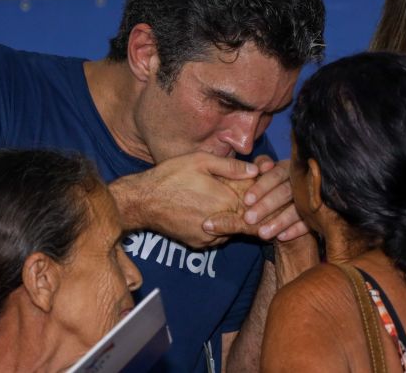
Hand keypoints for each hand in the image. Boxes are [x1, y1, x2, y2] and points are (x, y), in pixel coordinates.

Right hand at [109, 152, 258, 249]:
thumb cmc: (170, 176)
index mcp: (226, 200)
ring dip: (234, 219)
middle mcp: (222, 222)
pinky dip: (219, 227)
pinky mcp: (199, 244)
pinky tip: (208, 212)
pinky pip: (217, 237)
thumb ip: (230, 167)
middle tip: (245, 198)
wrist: (142, 201)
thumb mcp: (200, 161)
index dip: (262, 196)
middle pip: (247, 220)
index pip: (257, 203)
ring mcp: (210, 237)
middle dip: (251, 210)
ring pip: (233, 229)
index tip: (263, 190)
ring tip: (222, 203)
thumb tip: (256, 170)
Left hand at [203, 156, 309, 241]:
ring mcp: (308, 197)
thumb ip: (228, 214)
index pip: (273, 172)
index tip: (246, 200)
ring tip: (263, 233)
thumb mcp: (243, 209)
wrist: (285, 226)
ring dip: (280, 219)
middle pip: (284, 189)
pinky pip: (309, 221)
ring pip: (297, 206)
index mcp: (282, 170)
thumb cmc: (259, 211)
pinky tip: (282, 238)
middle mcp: (296, 182)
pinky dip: (296, 228)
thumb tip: (206, 226)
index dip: (261, 185)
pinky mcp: (315, 215)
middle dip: (267, 204)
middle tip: (249, 218)